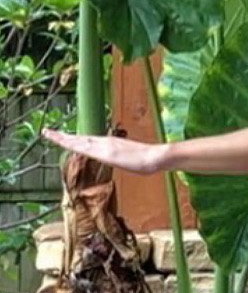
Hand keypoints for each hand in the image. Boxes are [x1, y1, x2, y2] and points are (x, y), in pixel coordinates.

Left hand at [43, 128, 168, 174]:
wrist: (156, 157)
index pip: (88, 141)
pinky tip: (63, 142)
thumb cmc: (150, 160)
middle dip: (63, 137)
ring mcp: (105, 146)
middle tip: (47, 132)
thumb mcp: (134, 159)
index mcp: (111, 143)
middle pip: (80, 139)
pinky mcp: (106, 152)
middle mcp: (105, 142)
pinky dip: (73, 144)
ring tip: (49, 135)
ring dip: (63, 139)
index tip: (63, 138)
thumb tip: (131, 160)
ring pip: (79, 141)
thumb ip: (127, 158)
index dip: (74, 139)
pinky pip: (85, 148)